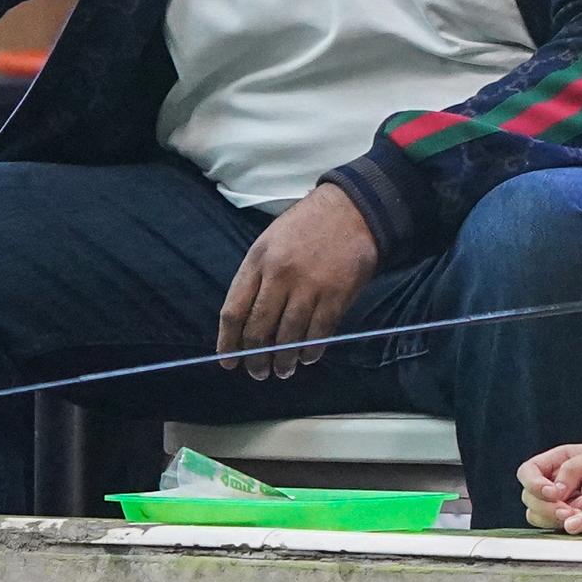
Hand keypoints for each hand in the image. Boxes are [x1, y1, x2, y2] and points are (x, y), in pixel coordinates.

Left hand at [217, 185, 381, 378]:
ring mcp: (310, 286)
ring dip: (284, 360)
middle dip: (255, 358)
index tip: (228, 362)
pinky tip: (307, 358)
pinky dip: (311, 350)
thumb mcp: (270, 243)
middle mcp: (279, 276)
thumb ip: (257, 278)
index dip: (228, 343)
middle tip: (257, 373)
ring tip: (283, 371)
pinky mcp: (337, 293)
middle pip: (259, 330)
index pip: (233, 312)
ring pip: (288, 335)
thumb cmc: (307, 226)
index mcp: (257, 262)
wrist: (353, 208)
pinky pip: (320, 331)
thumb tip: (247, 321)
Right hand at [518, 441, 581, 529]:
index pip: (527, 472)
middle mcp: (550, 482)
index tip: (554, 493)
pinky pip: (551, 525)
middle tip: (569, 512)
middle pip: (529, 497)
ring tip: (578, 516)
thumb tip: (556, 490)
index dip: (534, 483)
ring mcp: (555, 502)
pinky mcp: (564, 517)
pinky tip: (581, 521)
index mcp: (554, 461)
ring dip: (554, 518)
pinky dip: (562, 525)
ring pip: (536, 515)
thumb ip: (574, 468)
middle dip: (547, 506)